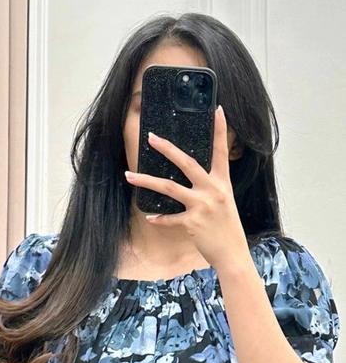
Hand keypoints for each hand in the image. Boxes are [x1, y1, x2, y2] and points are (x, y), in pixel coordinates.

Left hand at [124, 105, 248, 273]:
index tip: (216, 109)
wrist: (232, 254)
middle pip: (187, 163)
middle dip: (167, 149)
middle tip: (151, 138)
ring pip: (169, 187)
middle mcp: (213, 190)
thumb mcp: (224, 202)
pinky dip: (159, 218)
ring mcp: (202, 205)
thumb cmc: (226, 228)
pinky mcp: (192, 222)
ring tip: (129, 175)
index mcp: (223, 183)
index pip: (221, 151)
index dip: (220, 130)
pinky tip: (150, 217)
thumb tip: (191, 179)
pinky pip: (169, 218)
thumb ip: (210, 188)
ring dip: (146, 181)